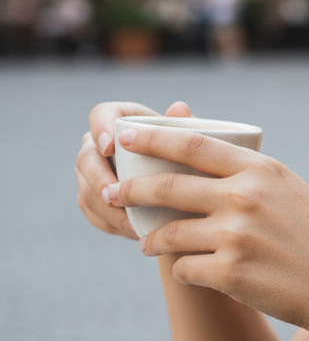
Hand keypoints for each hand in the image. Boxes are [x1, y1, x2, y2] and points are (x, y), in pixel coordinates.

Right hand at [76, 100, 191, 238]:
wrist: (185, 185)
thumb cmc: (188, 155)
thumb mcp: (191, 139)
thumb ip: (184, 125)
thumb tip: (180, 108)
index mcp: (121, 119)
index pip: (101, 114)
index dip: (99, 128)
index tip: (110, 147)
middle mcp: (100, 144)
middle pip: (86, 158)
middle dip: (98, 179)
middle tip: (114, 196)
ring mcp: (93, 173)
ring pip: (87, 190)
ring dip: (106, 209)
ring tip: (129, 222)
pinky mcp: (94, 199)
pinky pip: (93, 213)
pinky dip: (110, 223)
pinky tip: (131, 232)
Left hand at [102, 123, 308, 338]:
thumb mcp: (285, 187)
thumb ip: (246, 173)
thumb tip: (196, 161)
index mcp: (258, 170)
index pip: (193, 145)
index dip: (153, 138)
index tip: (126, 135)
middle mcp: (244, 198)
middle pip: (169, 188)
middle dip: (132, 190)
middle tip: (113, 192)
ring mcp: (235, 236)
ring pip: (170, 233)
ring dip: (151, 239)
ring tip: (146, 242)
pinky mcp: (230, 273)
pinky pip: (185, 269)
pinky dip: (181, 269)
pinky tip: (187, 270)